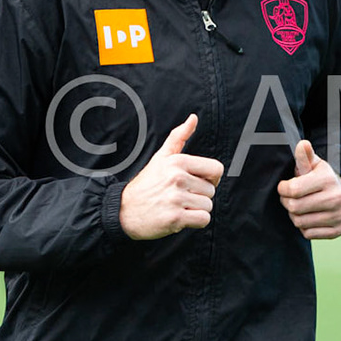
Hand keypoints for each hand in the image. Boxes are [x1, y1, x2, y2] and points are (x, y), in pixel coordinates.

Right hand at [120, 114, 224, 239]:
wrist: (124, 210)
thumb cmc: (146, 184)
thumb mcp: (161, 158)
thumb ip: (178, 137)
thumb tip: (193, 118)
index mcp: (178, 162)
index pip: (216, 169)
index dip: (210, 178)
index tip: (196, 182)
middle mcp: (177, 178)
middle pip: (212, 190)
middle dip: (199, 196)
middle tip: (180, 197)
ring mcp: (176, 198)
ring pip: (208, 206)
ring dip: (196, 210)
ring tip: (178, 206)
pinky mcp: (175, 218)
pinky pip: (203, 220)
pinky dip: (196, 222)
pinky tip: (181, 217)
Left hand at [278, 139, 340, 240]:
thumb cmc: (320, 178)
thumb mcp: (313, 165)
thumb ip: (305, 156)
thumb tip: (303, 144)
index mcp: (327, 179)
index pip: (293, 189)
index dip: (283, 189)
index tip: (284, 186)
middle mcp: (336, 198)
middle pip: (294, 207)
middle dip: (287, 203)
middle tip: (290, 198)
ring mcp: (339, 216)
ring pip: (299, 222)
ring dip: (295, 216)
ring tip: (300, 207)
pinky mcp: (339, 230)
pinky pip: (308, 234)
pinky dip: (305, 228)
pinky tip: (310, 217)